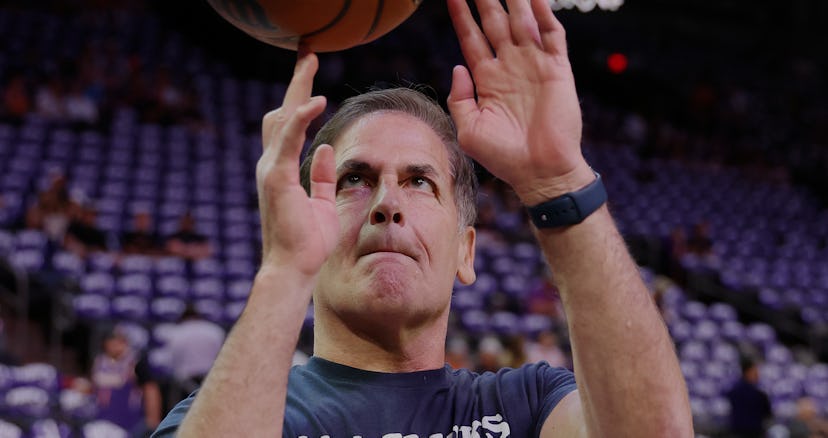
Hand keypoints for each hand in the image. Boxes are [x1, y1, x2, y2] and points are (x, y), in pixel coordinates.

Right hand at [256, 51, 337, 275]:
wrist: (292, 267)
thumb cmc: (307, 242)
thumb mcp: (322, 202)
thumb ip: (322, 176)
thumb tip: (326, 149)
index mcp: (280, 170)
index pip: (289, 125)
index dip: (300, 99)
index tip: (311, 75)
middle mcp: (271, 164)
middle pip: (283, 113)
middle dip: (297, 83)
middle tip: (308, 54)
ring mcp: (270, 168)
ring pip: (283, 117)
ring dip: (298, 88)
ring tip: (310, 61)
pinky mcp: (277, 176)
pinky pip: (289, 137)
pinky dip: (301, 117)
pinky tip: (317, 100)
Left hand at [447, 0, 593, 205]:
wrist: (540, 172)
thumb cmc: (503, 157)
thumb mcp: (469, 130)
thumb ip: (459, 99)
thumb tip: (457, 66)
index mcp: (487, 79)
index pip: (471, 37)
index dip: (462, 15)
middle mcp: (510, 66)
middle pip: (494, 22)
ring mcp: (534, 65)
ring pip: (522, 21)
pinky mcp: (557, 70)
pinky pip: (551, 34)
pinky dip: (544, 13)